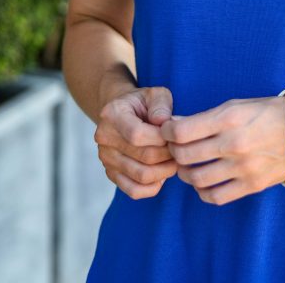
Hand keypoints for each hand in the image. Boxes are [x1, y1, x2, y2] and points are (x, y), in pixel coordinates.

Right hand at [94, 85, 177, 199]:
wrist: (123, 113)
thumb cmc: (143, 103)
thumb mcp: (155, 94)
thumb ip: (161, 105)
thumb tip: (164, 123)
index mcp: (112, 114)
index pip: (138, 135)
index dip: (162, 138)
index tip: (175, 134)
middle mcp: (104, 138)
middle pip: (143, 157)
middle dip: (169, 155)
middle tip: (181, 149)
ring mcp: (106, 159)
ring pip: (141, 176)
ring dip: (165, 171)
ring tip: (174, 159)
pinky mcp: (111, 174)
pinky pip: (134, 191)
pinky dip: (153, 186)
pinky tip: (161, 173)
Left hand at [160, 96, 284, 204]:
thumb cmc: (270, 112)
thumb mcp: (238, 105)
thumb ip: (207, 117)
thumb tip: (176, 125)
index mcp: (229, 118)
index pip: (182, 131)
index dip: (167, 132)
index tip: (167, 130)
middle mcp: (233, 144)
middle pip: (184, 155)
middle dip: (173, 152)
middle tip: (174, 148)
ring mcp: (242, 167)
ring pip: (196, 178)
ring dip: (184, 173)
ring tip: (187, 166)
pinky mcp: (251, 185)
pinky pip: (215, 197)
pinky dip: (202, 191)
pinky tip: (203, 182)